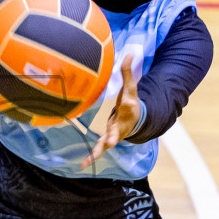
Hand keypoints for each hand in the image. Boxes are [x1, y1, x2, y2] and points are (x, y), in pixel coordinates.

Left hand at [83, 53, 140, 167]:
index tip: (124, 108)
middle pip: (117, 132)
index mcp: (128, 112)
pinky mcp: (107, 139)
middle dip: (114, 137)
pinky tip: (83, 165)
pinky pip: (99, 149)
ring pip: (106, 145)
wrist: (135, 119)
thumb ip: (128, 72)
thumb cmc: (131, 101)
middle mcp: (122, 126)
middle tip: (112, 143)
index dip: (125, 109)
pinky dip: (92, 157)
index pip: (126, 108)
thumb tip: (130, 53)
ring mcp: (114, 134)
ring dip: (98, 153)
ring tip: (87, 162)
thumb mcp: (131, 88)